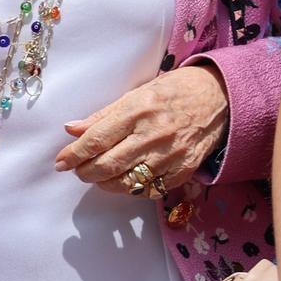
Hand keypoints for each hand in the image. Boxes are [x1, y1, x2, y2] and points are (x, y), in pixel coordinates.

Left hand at [55, 65, 228, 192]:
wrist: (219, 97)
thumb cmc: (174, 91)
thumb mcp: (137, 94)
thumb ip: (103, 115)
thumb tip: (71, 129)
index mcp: (138, 110)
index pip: (96, 140)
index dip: (74, 154)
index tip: (61, 162)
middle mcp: (153, 134)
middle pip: (107, 165)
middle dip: (86, 172)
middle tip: (79, 170)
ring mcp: (169, 155)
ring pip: (126, 183)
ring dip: (105, 183)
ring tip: (100, 176)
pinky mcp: (183, 170)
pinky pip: (150, 189)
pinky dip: (132, 188)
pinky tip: (126, 179)